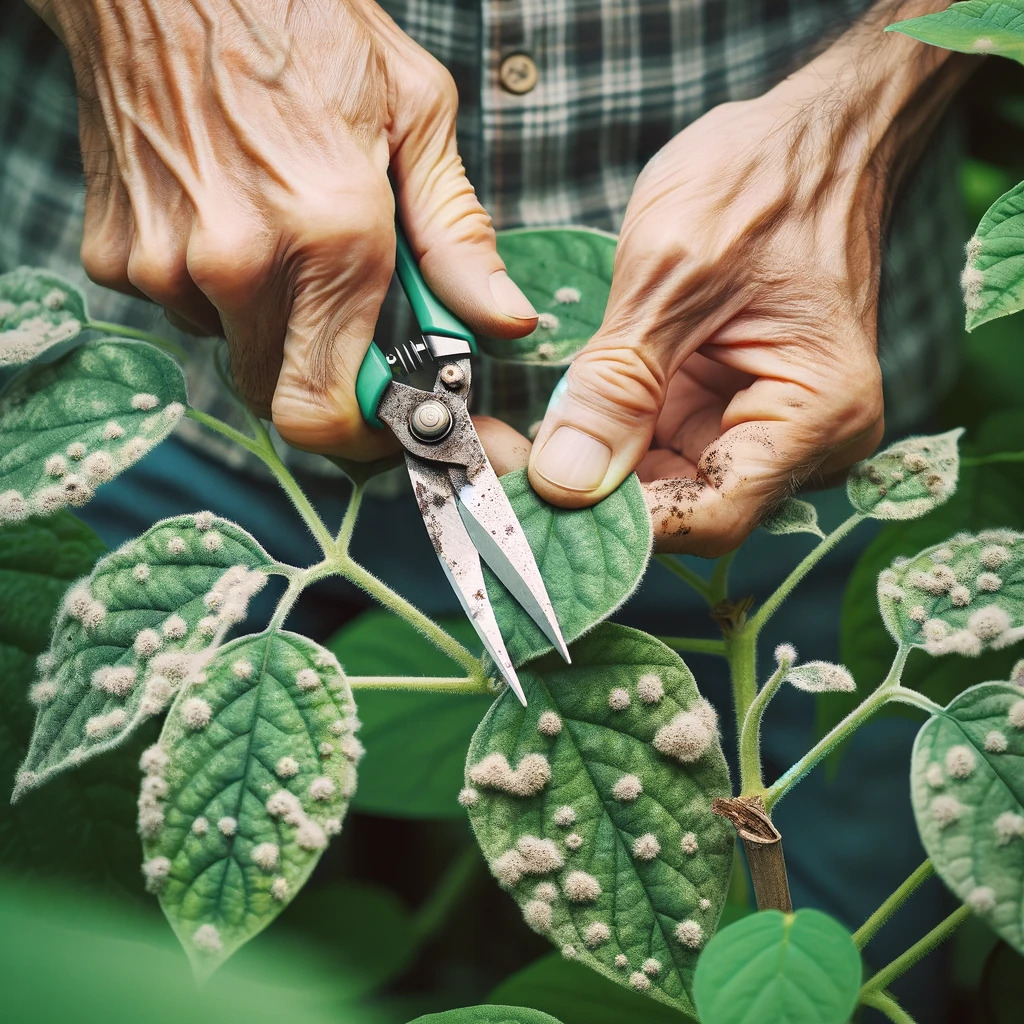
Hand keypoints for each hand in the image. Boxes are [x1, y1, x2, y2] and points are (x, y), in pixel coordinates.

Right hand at [34, 0, 536, 457]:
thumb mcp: (415, 114)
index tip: (406, 433)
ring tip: (291, 241)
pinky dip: (222, 293)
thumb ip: (459, 238)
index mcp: (331, 233)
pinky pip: (188, 314)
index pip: (333, 412)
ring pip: (239, 357)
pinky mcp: (118, 255)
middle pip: (285, 405)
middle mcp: (239, 262)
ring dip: (277, 329)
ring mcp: (168, 263)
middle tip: (358, 338)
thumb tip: (504, 324)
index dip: (373, 443)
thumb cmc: (302, 23)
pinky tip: (235, 219)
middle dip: (332, 388)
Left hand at [524, 3, 969, 555]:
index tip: (534, 504)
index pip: (710, 516)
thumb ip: (619, 386)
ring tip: (515, 447)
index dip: (619, 524)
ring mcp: (761, 426)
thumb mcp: (673, 274)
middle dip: (591, 499)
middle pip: (682, 511)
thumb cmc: (763, 180)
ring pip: (661, 486)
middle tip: (505, 474)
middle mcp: (801, 439)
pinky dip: (604, 440)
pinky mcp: (725, 409)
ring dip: (590, 472)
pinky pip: (657, 448)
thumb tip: (566, 482)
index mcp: (817, 412)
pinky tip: (552, 425)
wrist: (806, 139)